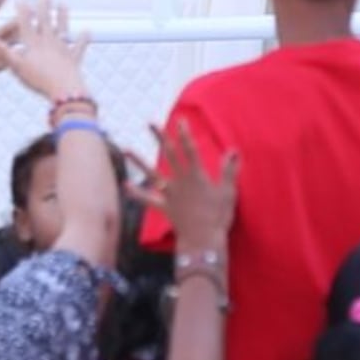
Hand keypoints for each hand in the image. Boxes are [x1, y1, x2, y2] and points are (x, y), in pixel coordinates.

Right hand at [0, 0, 91, 103]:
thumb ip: (0, 51)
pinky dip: (83, 40)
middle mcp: (49, 43)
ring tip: (63, 5)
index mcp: (34, 44)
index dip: (23, 12)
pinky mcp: (74, 59)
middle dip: (44, 6)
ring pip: (62, 29)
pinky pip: (79, 47)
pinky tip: (87, 32)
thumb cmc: (40, 80)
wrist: (64, 91)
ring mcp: (63, 49)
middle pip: (46, 21)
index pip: (26, 24)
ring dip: (63, 17)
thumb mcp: (16, 66)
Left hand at [134, 121, 237, 254]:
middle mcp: (180, 181)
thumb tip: (233, 150)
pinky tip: (125, 185)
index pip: (190, 150)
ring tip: (127, 148)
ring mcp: (170, 194)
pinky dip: (136, 193)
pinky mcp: (164, 207)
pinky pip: (148, 199)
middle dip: (160, 137)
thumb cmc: (218, 215)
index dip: (185, 134)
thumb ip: (229, 170)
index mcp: (197, 176)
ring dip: (139, 161)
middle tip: (150, 122)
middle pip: (169, 155)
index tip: (180, 120)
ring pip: (152, 174)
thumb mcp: (228, 191)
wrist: (203, 239)